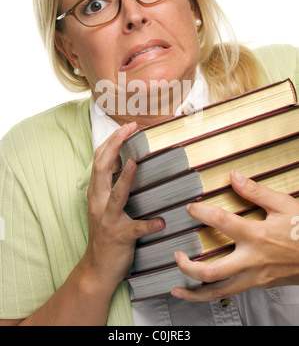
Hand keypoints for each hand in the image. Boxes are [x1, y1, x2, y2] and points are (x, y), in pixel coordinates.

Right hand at [80, 122, 164, 293]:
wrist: (97, 268)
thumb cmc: (105, 232)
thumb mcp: (103, 204)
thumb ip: (110, 183)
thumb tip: (125, 159)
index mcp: (96, 192)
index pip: (99, 159)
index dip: (111, 141)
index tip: (126, 126)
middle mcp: (98, 203)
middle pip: (101, 169)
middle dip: (114, 146)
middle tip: (128, 129)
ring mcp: (108, 220)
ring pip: (115, 196)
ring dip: (124, 179)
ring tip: (135, 163)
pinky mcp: (120, 237)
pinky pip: (134, 229)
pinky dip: (147, 224)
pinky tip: (160, 221)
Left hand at [172, 170, 298, 301]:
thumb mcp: (283, 205)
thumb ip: (255, 191)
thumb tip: (234, 177)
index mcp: (256, 236)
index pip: (220, 221)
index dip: (200, 212)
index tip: (190, 208)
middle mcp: (251, 260)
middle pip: (210, 270)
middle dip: (187, 265)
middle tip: (176, 254)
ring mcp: (254, 277)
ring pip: (218, 292)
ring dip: (194, 292)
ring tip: (177, 289)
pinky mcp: (258, 284)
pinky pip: (230, 294)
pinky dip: (212, 295)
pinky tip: (201, 291)